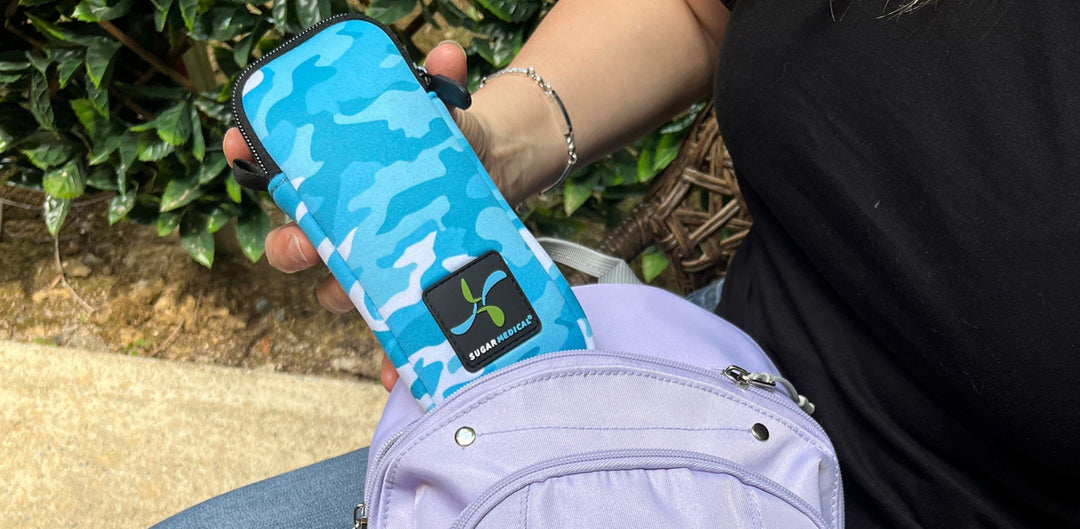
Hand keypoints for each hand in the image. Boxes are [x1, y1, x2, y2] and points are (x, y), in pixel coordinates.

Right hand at [222, 41, 483, 392]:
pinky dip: (393, 361)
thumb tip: (448, 54)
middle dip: (291, 247)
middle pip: (295, 245)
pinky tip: (400, 374)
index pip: (279, 173)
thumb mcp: (446, 113)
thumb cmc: (449, 147)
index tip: (240, 146)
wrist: (495, 180)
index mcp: (338, 180)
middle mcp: (343, 227)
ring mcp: (372, 264)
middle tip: (304, 243)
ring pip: (337, 293)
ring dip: (343, 300)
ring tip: (361, 303)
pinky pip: (392, 336)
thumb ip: (441, 83)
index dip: (252, 159)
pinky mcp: (406, 294)